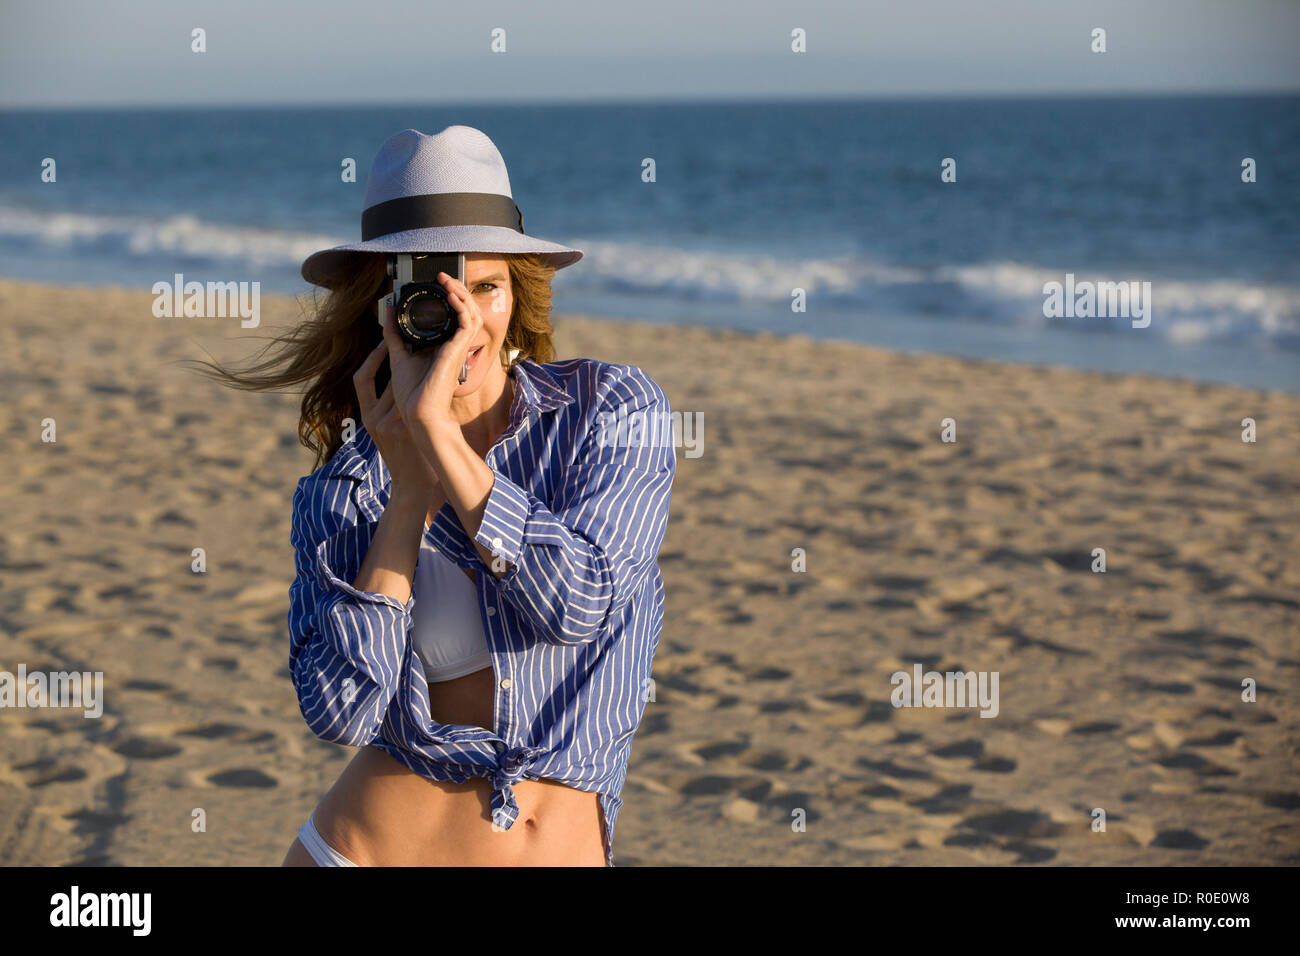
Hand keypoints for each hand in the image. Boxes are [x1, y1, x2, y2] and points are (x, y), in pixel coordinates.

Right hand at [353, 339, 443, 503]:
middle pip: (390, 380)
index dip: (372, 359)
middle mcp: (375, 419)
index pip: (362, 379)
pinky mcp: (406, 430)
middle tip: (420, 344)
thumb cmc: (405, 457)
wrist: (412, 485)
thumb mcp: (387, 433)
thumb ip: (389, 410)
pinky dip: (427, 390)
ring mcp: (390, 425)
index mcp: (367, 417)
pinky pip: (416, 402)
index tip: (385, 342)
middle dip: (405, 363)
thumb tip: (401, 383)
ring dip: (421, 375)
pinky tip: (440, 381)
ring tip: (435, 358)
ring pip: (406, 389)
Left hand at [380, 272, 482, 429]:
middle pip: (465, 310)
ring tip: (448, 281)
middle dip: (457, 290)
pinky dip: (462, 307)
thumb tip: (388, 311)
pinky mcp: (459, 350)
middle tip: (443, 277)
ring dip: (461, 294)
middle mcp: (454, 345)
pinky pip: (468, 323)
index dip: (449, 297)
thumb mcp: (398, 354)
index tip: (435, 282)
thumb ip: (394, 333)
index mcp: (443, 345)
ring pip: (471, 313)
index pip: (454, 315)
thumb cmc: (411, 392)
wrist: (417, 412)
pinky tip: (451, 296)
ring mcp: (459, 348)